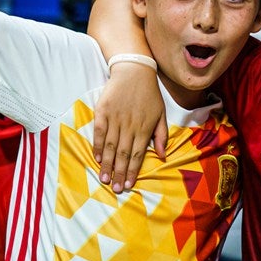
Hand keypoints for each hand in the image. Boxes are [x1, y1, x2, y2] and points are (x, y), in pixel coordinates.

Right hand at [92, 63, 166, 192]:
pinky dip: (99, 147)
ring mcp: (116, 119)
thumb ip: (161, 136)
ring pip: (111, 147)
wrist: (134, 70)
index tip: (129, 185)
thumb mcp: (161, 114)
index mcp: (145, 129)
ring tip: (105, 179)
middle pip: (124, 155)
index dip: (133, 171)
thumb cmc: (150, 94)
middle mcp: (130, 126)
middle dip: (120, 174)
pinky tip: (98, 159)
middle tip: (116, 189)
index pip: (138, 155)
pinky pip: (100, 133)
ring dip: (108, 165)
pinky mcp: (103, 112)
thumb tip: (162, 156)